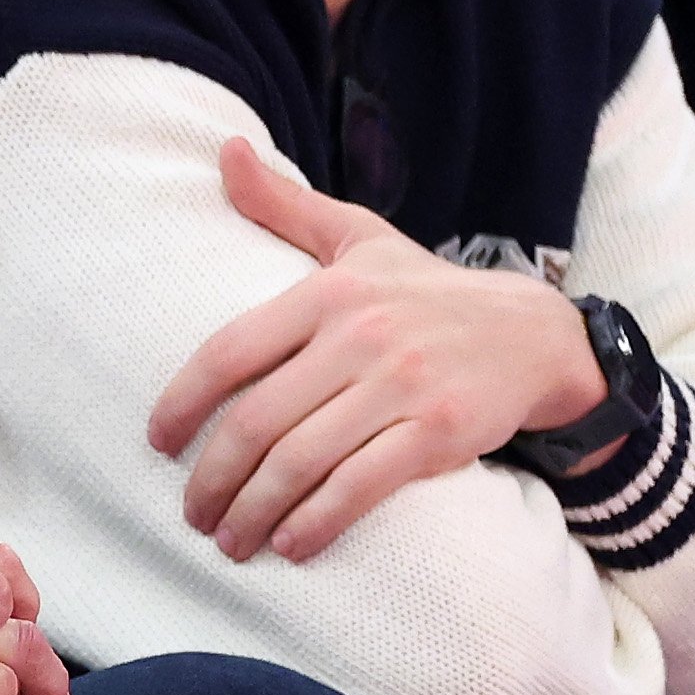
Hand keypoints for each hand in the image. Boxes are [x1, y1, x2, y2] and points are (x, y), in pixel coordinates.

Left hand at [145, 138, 604, 562]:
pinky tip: (290, 545)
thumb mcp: (359, 239)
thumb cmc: (428, 291)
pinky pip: (359, 487)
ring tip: (232, 540)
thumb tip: (224, 150)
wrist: (535, 333)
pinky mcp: (438, 433)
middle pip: (256, 421)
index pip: (228, 352)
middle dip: (212, 480)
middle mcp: (360, 336)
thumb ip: (284, 205)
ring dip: (254, 513)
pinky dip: (316, 523)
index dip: (182, 405)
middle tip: (194, 514)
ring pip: (300, 462)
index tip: (159, 444)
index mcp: (328, 291)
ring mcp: (402, 386)